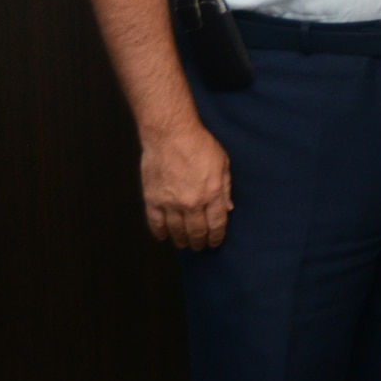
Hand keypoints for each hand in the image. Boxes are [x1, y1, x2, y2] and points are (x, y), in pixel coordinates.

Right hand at [140, 123, 232, 249]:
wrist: (170, 134)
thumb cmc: (199, 144)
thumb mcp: (223, 163)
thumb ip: (226, 188)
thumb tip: (228, 209)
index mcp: (212, 194)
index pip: (217, 224)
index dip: (217, 236)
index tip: (216, 242)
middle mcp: (192, 202)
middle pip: (197, 231)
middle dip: (200, 242)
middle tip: (200, 247)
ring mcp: (170, 203)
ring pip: (176, 231)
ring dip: (181, 240)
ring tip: (184, 243)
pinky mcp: (153, 199)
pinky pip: (155, 222)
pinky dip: (159, 232)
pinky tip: (164, 236)